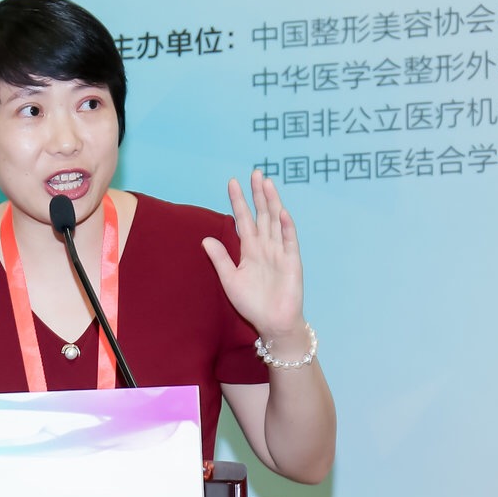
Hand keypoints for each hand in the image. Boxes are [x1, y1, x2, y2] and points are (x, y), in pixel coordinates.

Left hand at [201, 169, 306, 345]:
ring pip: (276, 221)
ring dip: (272, 202)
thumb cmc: (252, 304)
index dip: (238, 201)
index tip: (232, 182)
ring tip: (267, 183)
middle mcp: (266, 247)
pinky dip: (286, 227)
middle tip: (254, 173)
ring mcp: (280, 252)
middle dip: (257, 194)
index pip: (243, 220)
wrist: (272, 323)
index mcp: (250, 250)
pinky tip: (282, 212)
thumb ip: (220, 258)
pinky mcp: (292, 262)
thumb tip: (205, 239)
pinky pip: (289, 241)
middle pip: (262, 214)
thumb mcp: (230, 280)